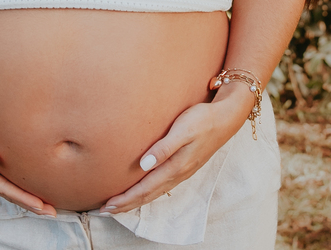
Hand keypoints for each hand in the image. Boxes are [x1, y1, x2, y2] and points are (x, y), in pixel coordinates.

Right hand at [0, 107, 57, 216]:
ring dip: (26, 197)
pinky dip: (19, 186)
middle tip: (52, 213)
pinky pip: (5, 179)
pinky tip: (29, 186)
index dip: (23, 198)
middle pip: (9, 193)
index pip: (4, 189)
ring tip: (46, 206)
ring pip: (8, 188)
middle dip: (30, 204)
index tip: (41, 206)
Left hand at [98, 82, 253, 213]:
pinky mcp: (184, 166)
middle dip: (126, 204)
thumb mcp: (182, 130)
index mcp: (175, 166)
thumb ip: (164, 148)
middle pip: (147, 195)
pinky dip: (148, 193)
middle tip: (105, 211)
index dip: (125, 199)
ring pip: (154, 192)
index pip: (144, 188)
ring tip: (119, 205)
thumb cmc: (202, 120)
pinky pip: (162, 186)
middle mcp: (178, 173)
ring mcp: (182, 172)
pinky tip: (143, 191)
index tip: (107, 206)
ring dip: (136, 200)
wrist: (226, 118)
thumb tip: (143, 164)